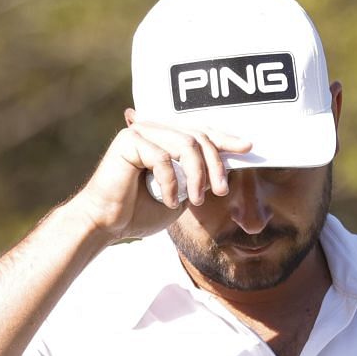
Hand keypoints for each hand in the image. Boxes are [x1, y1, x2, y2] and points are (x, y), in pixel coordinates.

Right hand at [64, 111, 252, 239]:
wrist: (108, 225)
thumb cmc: (140, 213)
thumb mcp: (181, 194)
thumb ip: (198, 177)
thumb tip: (225, 167)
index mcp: (165, 139)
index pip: (201, 131)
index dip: (225, 138)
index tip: (248, 147)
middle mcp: (153, 130)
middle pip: (199, 136)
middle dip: (216, 165)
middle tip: (220, 191)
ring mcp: (141, 132)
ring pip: (186, 144)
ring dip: (197, 175)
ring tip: (195, 199)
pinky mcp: (128, 140)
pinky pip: (163, 157)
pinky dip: (170, 183)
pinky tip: (166, 201)